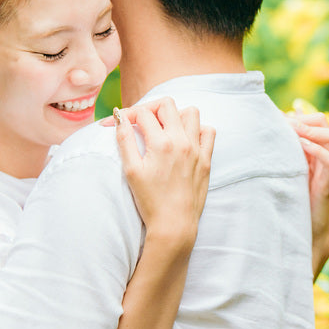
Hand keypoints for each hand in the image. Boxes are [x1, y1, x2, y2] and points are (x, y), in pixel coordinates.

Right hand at [114, 97, 214, 246]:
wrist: (174, 224)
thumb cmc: (150, 201)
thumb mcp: (131, 170)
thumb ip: (125, 140)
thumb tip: (120, 118)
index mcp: (162, 143)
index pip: (143, 113)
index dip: (127, 114)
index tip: (119, 122)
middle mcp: (182, 142)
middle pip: (167, 105)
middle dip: (150, 109)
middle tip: (141, 123)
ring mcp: (197, 149)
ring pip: (191, 113)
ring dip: (175, 116)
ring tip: (163, 129)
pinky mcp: (206, 159)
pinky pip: (208, 132)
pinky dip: (197, 130)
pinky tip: (184, 140)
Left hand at [287, 112, 328, 276]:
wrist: (309, 229)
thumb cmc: (295, 198)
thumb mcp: (288, 169)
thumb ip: (284, 151)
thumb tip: (268, 130)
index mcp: (321, 149)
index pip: (317, 119)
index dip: (299, 116)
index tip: (277, 119)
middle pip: (325, 122)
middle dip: (304, 120)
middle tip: (283, 125)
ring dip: (311, 131)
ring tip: (292, 134)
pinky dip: (316, 150)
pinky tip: (300, 147)